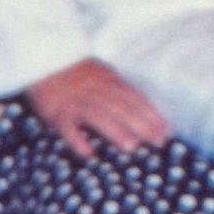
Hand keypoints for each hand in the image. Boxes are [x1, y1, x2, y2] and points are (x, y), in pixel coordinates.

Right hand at [26, 58, 170, 158]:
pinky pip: (67, 127)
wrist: (46, 60)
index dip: (151, 115)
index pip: (135, 99)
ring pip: (98, 115)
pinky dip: (77, 139)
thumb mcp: (103, 76)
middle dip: (141, 124)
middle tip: (157, 141)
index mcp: (110, 81)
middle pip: (121, 107)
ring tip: (131, 147)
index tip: (167, 131)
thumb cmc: (79, 73)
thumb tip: (147, 112)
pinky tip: (88, 153)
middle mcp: (96, 90)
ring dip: (115, 130)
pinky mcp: (57, 113)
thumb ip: (121, 92)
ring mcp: (76, 101)